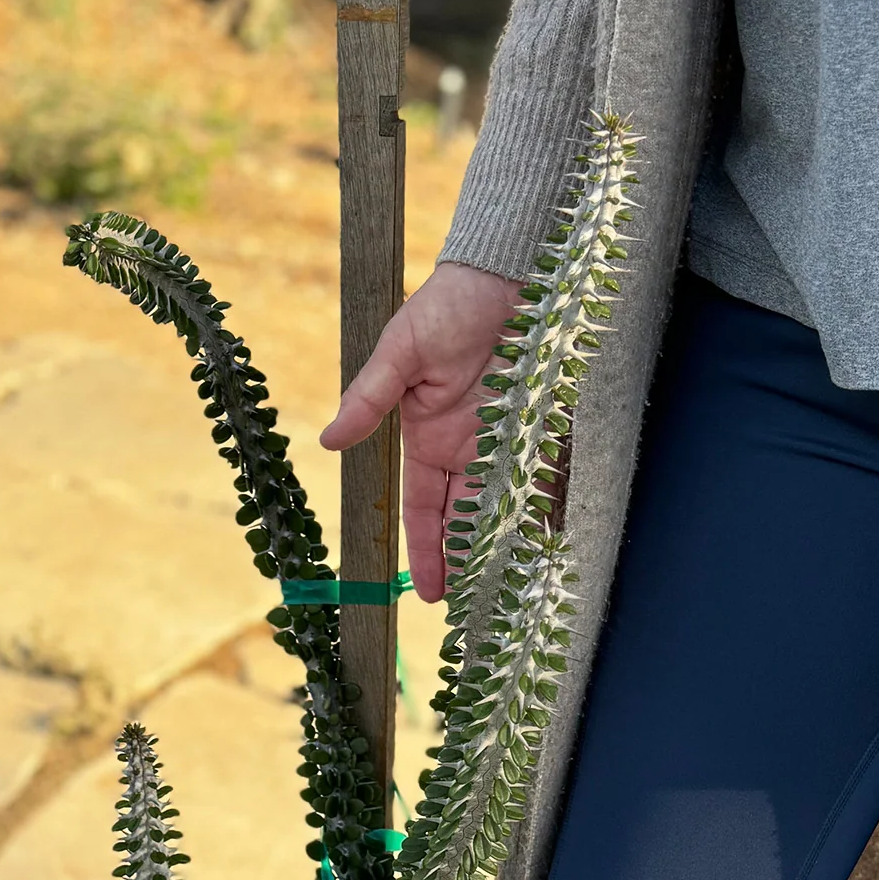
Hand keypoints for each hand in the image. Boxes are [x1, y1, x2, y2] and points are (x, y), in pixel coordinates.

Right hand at [320, 260, 524, 600]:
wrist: (509, 270)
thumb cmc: (448, 304)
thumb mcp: (400, 352)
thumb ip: (369, 398)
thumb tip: (329, 441)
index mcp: (428, 438)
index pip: (424, 508)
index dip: (427, 549)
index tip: (430, 593)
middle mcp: (468, 448)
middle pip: (467, 518)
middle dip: (469, 561)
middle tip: (476, 609)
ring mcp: (508, 438)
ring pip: (506, 506)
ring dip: (506, 544)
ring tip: (510, 590)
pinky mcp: (544, 425)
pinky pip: (546, 478)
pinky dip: (548, 509)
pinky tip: (549, 544)